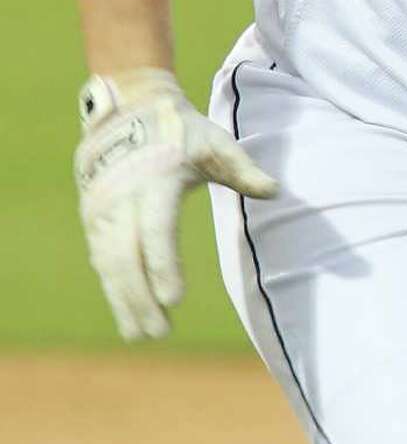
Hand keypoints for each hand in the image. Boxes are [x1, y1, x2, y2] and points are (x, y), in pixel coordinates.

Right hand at [73, 69, 276, 340]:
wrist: (128, 108)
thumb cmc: (181, 131)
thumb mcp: (214, 143)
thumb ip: (243, 169)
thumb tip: (276, 190)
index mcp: (155, 180)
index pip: (157, 230)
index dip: (163, 265)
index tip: (174, 299)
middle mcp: (122, 197)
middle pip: (126, 256)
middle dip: (140, 298)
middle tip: (160, 333)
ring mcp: (103, 208)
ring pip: (109, 263)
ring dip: (124, 301)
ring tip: (142, 335)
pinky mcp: (94, 216)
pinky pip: (102, 259)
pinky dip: (113, 288)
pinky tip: (128, 316)